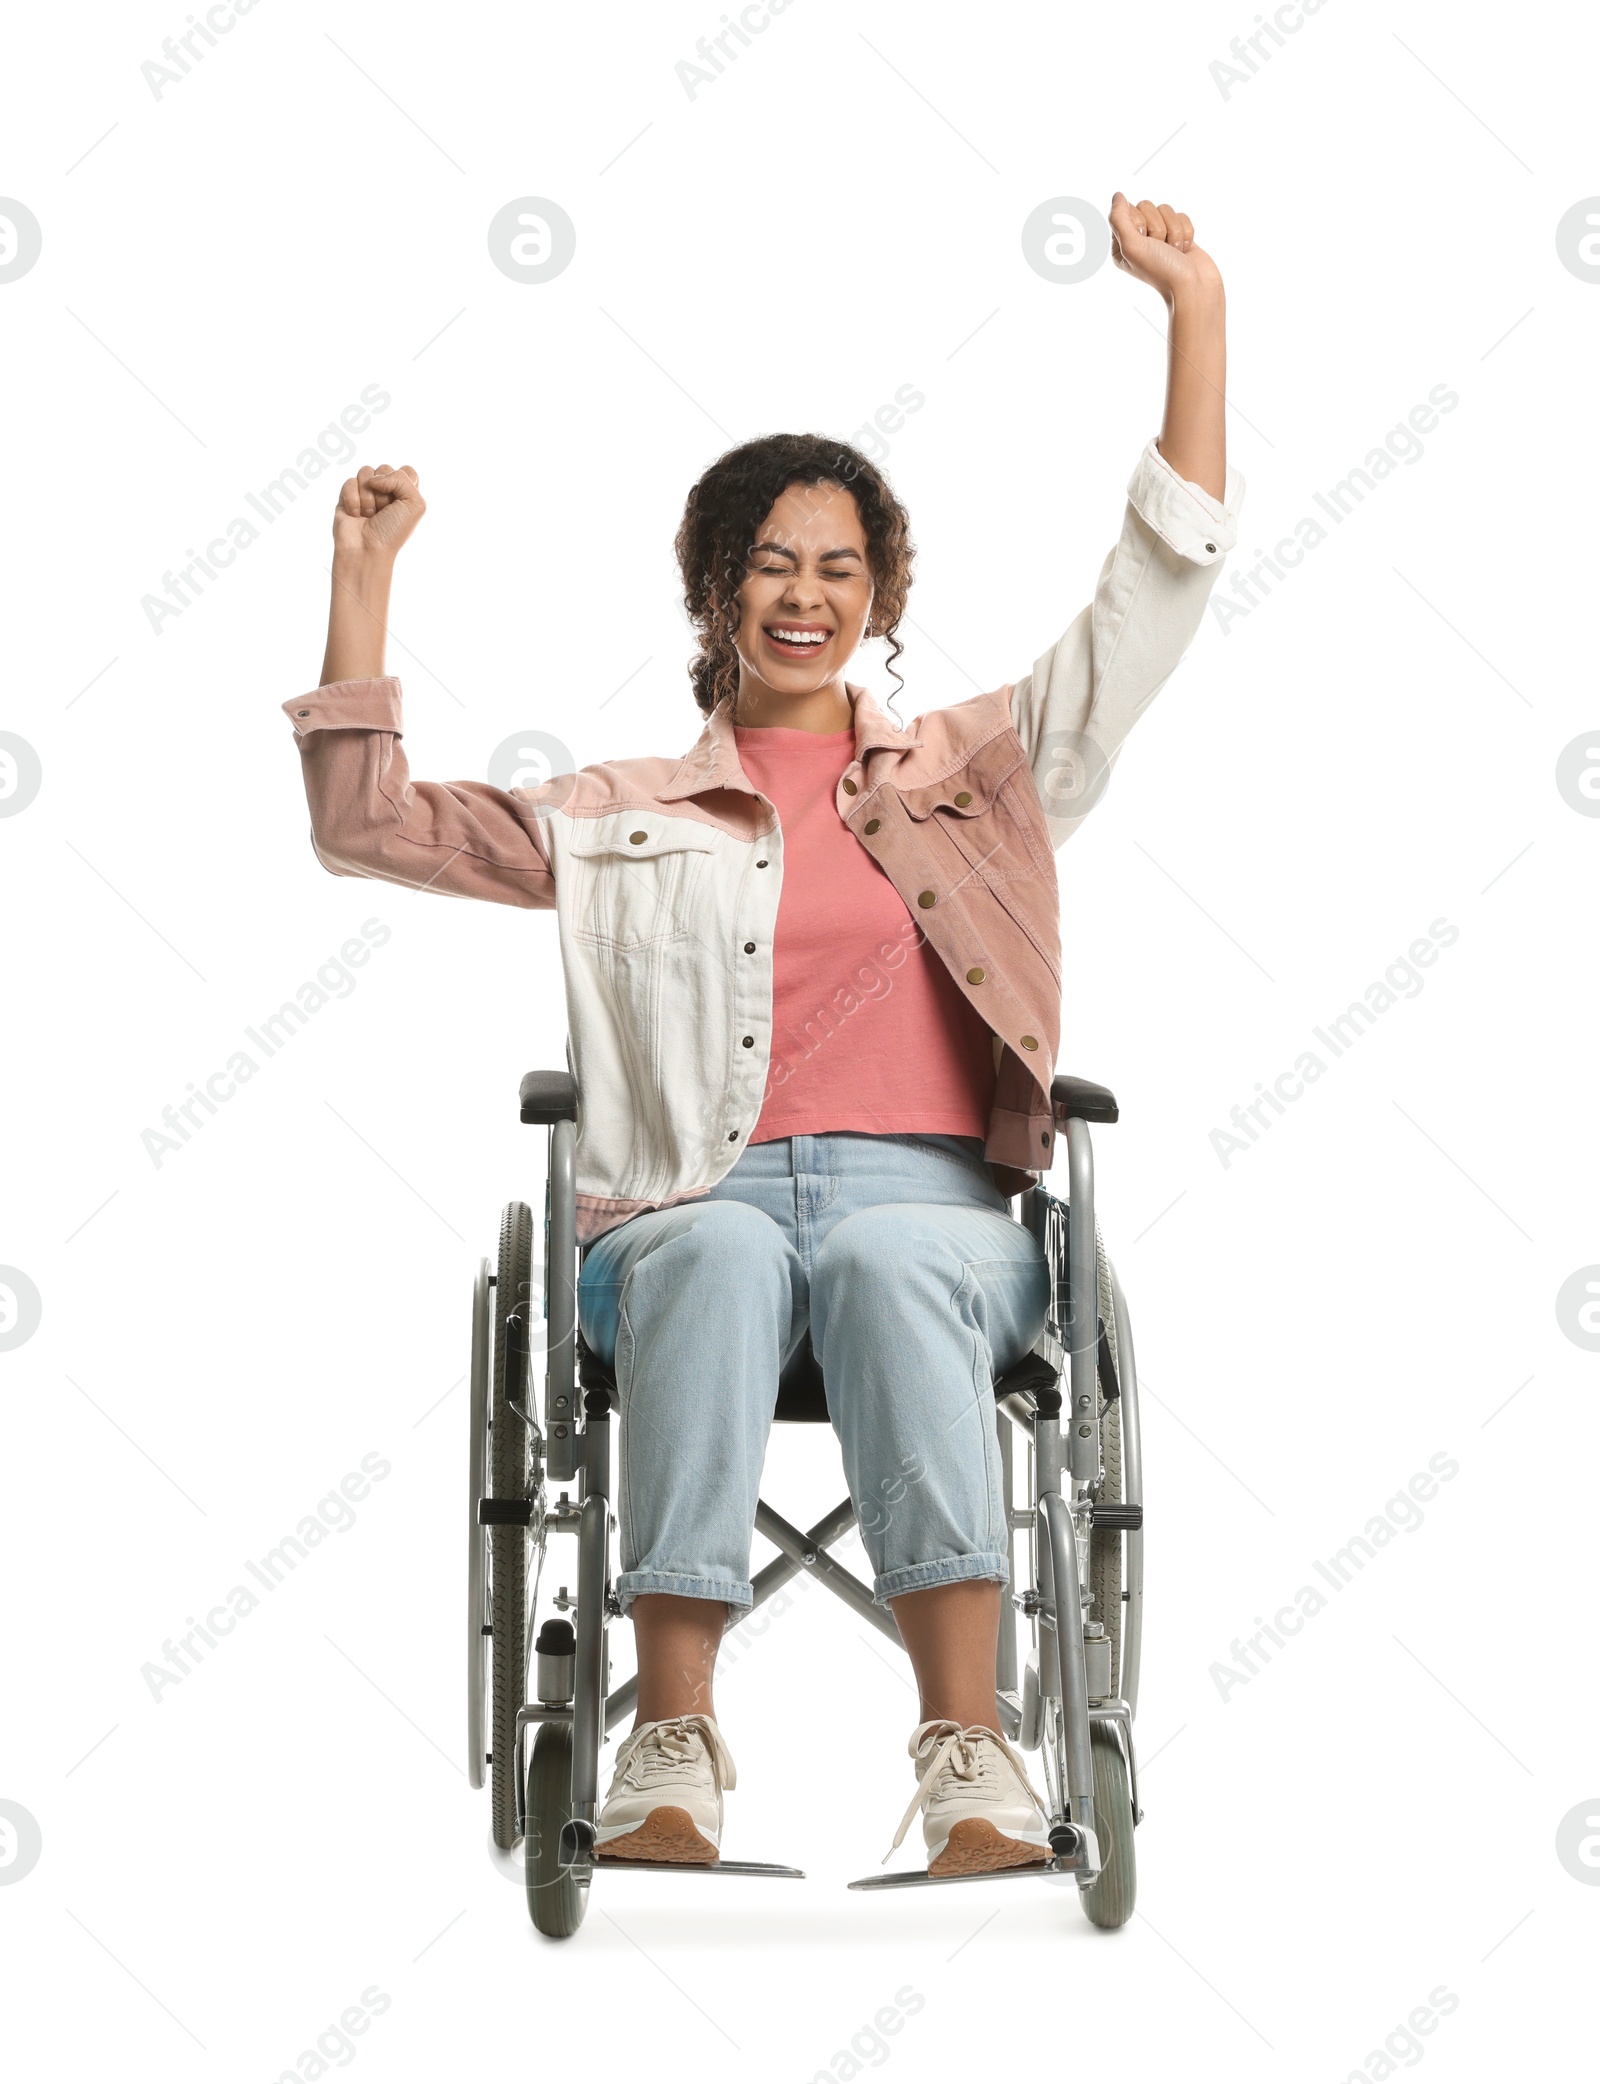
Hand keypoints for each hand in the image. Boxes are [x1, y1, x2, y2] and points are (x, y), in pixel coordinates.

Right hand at [332, 463, 425, 563]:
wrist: (367, 549)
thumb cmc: (392, 531)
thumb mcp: (414, 504)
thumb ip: (403, 479)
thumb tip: (374, 478)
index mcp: (405, 494)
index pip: (407, 471)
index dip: (403, 482)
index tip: (401, 501)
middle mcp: (386, 491)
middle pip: (385, 468)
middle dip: (384, 492)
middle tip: (384, 511)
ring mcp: (366, 492)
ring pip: (365, 472)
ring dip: (368, 497)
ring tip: (369, 515)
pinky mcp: (347, 496)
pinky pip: (350, 482)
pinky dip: (353, 500)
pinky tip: (356, 515)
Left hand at [1108, 194, 1222, 304]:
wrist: (1192, 286)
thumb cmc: (1161, 270)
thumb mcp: (1132, 245)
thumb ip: (1119, 219)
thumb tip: (1117, 195)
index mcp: (1121, 244)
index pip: (1126, 210)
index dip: (1140, 221)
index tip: (1145, 240)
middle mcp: (1138, 239)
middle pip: (1146, 206)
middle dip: (1158, 227)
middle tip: (1160, 248)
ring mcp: (1159, 237)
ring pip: (1165, 209)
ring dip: (1173, 230)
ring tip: (1174, 251)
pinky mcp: (1178, 234)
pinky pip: (1181, 215)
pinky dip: (1185, 232)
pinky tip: (1184, 250)